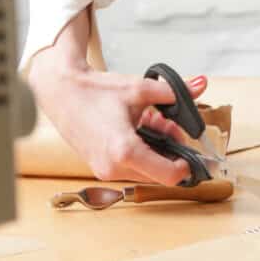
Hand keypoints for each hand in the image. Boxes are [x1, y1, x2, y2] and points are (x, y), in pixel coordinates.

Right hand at [27, 9, 206, 184]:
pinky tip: (137, 129)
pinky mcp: (100, 168)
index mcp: (125, 151)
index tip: (189, 150)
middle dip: (169, 150)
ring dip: (155, 150)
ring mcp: (105, 171)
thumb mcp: (138, 89)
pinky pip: (130, 167)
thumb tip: (200, 85)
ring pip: (145, 170)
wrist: (58, 92)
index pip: (169, 175)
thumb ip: (173, 92)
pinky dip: (140, 152)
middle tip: (168, 125)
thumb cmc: (93, 91)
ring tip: (150, 122)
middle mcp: (114, 167)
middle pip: (159, 172)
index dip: (186, 165)